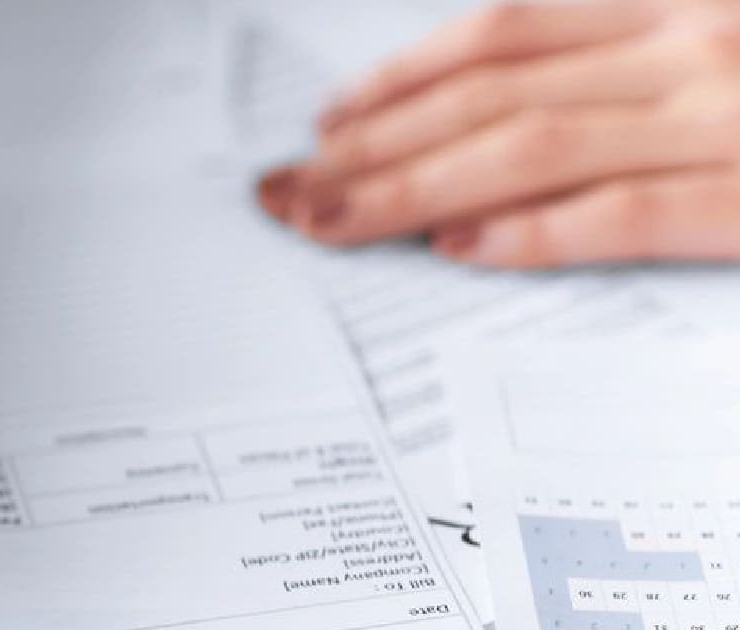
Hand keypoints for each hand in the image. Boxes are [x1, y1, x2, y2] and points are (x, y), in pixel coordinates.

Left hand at [257, 0, 739, 266]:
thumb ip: (618, 70)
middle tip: (290, 188)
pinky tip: (456, 249)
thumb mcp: (719, 53)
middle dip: (373, 145)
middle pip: (491, 97)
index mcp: (675, 9)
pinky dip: (533, 231)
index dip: (401, 80)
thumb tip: (493, 109)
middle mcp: (688, 52)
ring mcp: (721, 124)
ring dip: (414, 190)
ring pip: (530, 150)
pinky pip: (622, 214)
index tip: (328, 123)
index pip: (505, 37)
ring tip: (331, 222)